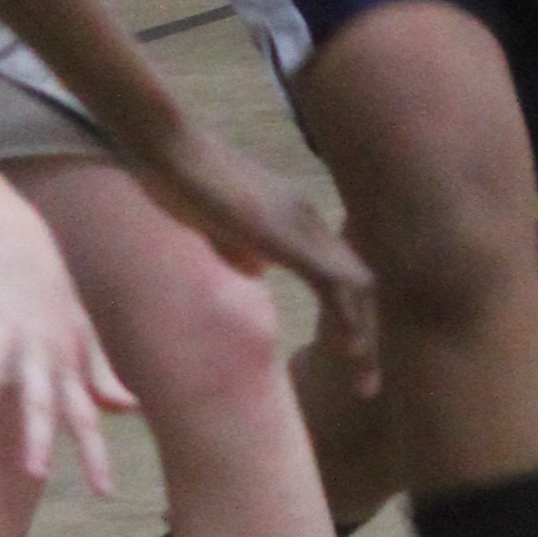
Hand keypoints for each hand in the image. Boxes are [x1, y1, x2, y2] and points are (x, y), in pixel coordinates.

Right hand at [0, 203, 137, 495]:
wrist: (20, 240)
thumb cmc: (53, 297)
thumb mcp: (82, 335)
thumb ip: (100, 376)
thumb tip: (128, 409)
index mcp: (65, 361)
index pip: (84, 414)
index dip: (94, 452)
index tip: (103, 491)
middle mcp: (37, 350)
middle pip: (38, 397)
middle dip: (36, 435)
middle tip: (34, 475)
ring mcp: (3, 331)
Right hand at [127, 109, 379, 392]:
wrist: (170, 151)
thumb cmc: (183, 184)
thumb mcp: (219, 228)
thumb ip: (243, 248)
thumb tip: (258, 270)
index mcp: (295, 221)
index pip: (338, 275)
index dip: (348, 319)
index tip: (346, 357)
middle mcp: (310, 222)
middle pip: (359, 285)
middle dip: (367, 337)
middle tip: (366, 384)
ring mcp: (306, 227)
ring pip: (358, 288)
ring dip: (364, 338)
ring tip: (364, 382)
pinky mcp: (293, 237)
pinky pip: (336, 284)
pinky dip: (348, 320)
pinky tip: (349, 352)